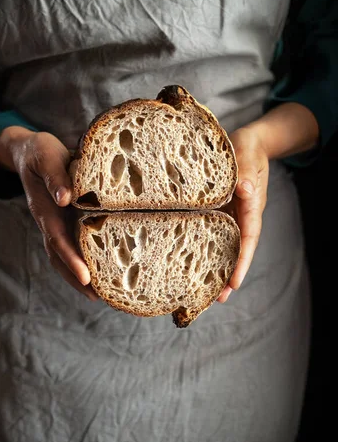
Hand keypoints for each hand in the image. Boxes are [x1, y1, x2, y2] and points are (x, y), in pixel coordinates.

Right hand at [0, 127, 97, 300]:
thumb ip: (55, 177)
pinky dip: (83, 259)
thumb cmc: (41, 152)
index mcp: (45, 209)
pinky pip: (73, 243)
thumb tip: (65, 199)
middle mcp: (50, 221)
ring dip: (80, 275)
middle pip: (60, 257)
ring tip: (102, 294)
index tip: (86, 278)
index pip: (58, 240)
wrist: (29, 150)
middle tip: (99, 297)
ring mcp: (56, 222)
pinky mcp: (65, 219)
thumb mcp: (46, 156)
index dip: (71, 260)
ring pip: (65, 254)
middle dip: (77, 278)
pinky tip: (102, 269)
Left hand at [217, 126, 268, 302]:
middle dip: (229, 274)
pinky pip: (212, 233)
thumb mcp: (247, 155)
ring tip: (204, 292)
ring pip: (225, 245)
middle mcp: (241, 215)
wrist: (246, 142)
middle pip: (237, 249)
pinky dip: (204, 249)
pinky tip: (190, 262)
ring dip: (216, 267)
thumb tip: (244, 190)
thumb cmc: (247, 147)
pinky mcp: (218, 211)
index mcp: (251, 205)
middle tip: (218, 299)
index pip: (248, 237)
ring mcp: (230, 215)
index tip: (235, 281)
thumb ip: (246, 171)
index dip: (242, 260)